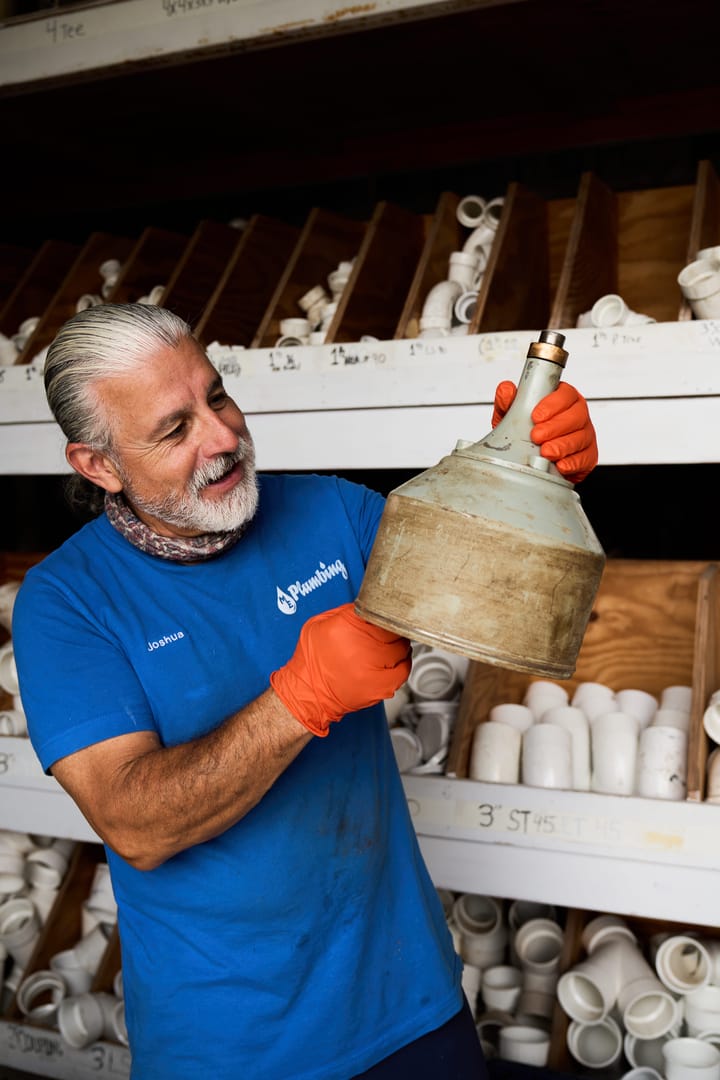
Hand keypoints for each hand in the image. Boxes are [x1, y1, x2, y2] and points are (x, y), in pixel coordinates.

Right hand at [270, 603, 410, 736]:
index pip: (377, 609)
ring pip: (402, 648)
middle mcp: (360, 645)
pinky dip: (402, 663)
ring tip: (386, 647)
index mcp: (344, 626)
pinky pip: (404, 670)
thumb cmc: (311, 661)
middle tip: (385, 632)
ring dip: (397, 645)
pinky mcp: (379, 686)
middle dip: (390, 628)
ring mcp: (372, 667)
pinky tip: (392, 662)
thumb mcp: (318, 624)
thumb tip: (368, 605)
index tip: (382, 613)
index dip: (382, 611)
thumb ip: (346, 612)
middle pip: (393, 628)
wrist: (307, 695)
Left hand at [492, 380, 597, 482]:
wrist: (528, 460)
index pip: (566, 394)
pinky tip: (560, 465)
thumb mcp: (510, 415)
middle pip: (576, 416)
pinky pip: (585, 458)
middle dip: (555, 427)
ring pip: (581, 437)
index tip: (536, 416)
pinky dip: (572, 463)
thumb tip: (506, 390)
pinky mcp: (587, 456)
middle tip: (536, 436)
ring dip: (562, 446)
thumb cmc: (523, 432)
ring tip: (545, 452)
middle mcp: (576, 415)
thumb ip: (508, 401)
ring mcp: (584, 435)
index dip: (552, 404)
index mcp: (562, 399)